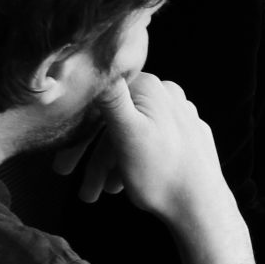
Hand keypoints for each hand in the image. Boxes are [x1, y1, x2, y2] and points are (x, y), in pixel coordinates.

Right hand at [51, 75, 233, 230]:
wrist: (202, 206)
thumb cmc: (161, 173)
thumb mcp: (127, 135)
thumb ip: (112, 99)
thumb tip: (101, 57)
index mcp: (152, 88)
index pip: (101, 101)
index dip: (78, 132)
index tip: (62, 164)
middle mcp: (168, 94)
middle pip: (115, 121)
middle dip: (93, 157)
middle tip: (75, 185)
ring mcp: (180, 115)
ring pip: (130, 135)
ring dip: (108, 166)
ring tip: (96, 195)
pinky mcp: (187, 135)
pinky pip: (148, 143)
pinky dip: (129, 163)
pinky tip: (119, 186)